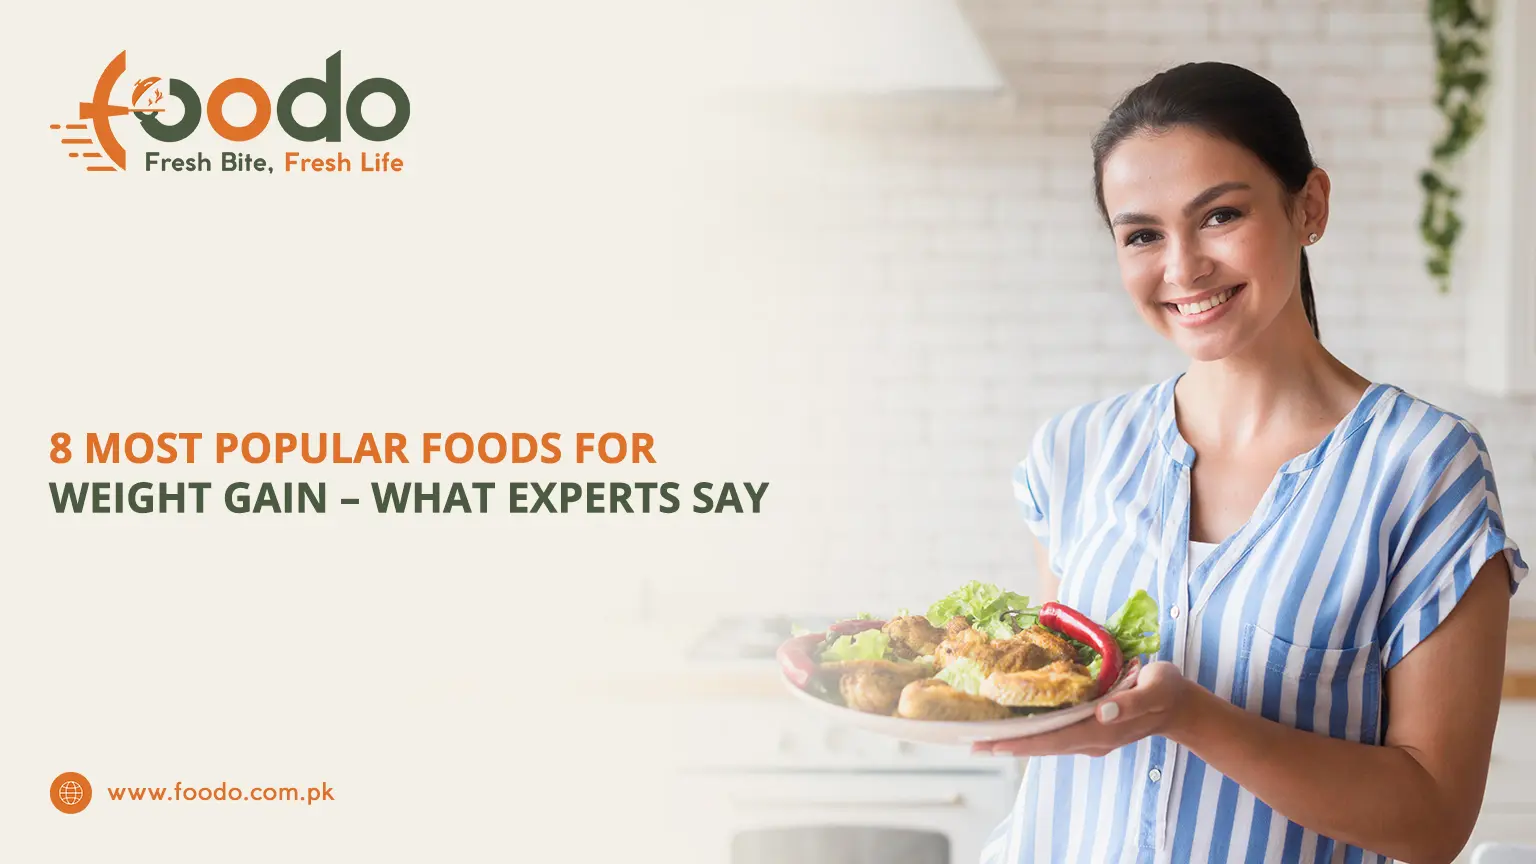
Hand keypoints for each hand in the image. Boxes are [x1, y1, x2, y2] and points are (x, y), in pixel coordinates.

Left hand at [971, 661, 1195, 756]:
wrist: (1181, 706)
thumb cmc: (1167, 692)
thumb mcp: (1156, 689)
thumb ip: (1132, 701)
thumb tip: (1102, 711)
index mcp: (1102, 730)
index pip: (1054, 739)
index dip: (1023, 742)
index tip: (993, 743)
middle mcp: (1092, 739)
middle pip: (1043, 745)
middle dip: (1008, 744)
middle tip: (972, 742)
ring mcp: (1091, 737)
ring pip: (1046, 742)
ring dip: (1016, 741)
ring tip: (984, 738)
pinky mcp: (1091, 730)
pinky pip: (1054, 735)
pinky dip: (1031, 733)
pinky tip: (1015, 728)